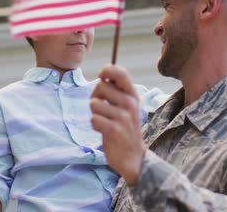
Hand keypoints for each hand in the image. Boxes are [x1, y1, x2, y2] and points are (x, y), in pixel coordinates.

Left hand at [90, 65, 144, 184]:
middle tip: (102, 108)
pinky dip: (95, 125)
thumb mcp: (127, 106)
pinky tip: (104, 130)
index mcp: (133, 95)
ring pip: (94, 103)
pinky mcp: (113, 130)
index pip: (121, 73)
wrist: (133, 156)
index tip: (102, 76)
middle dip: (96, 96)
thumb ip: (118, 90)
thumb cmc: (125, 127)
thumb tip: (103, 75)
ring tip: (105, 120)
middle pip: (100, 86)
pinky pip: (93, 119)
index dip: (107, 70)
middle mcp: (130, 103)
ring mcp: (122, 117)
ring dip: (95, 113)